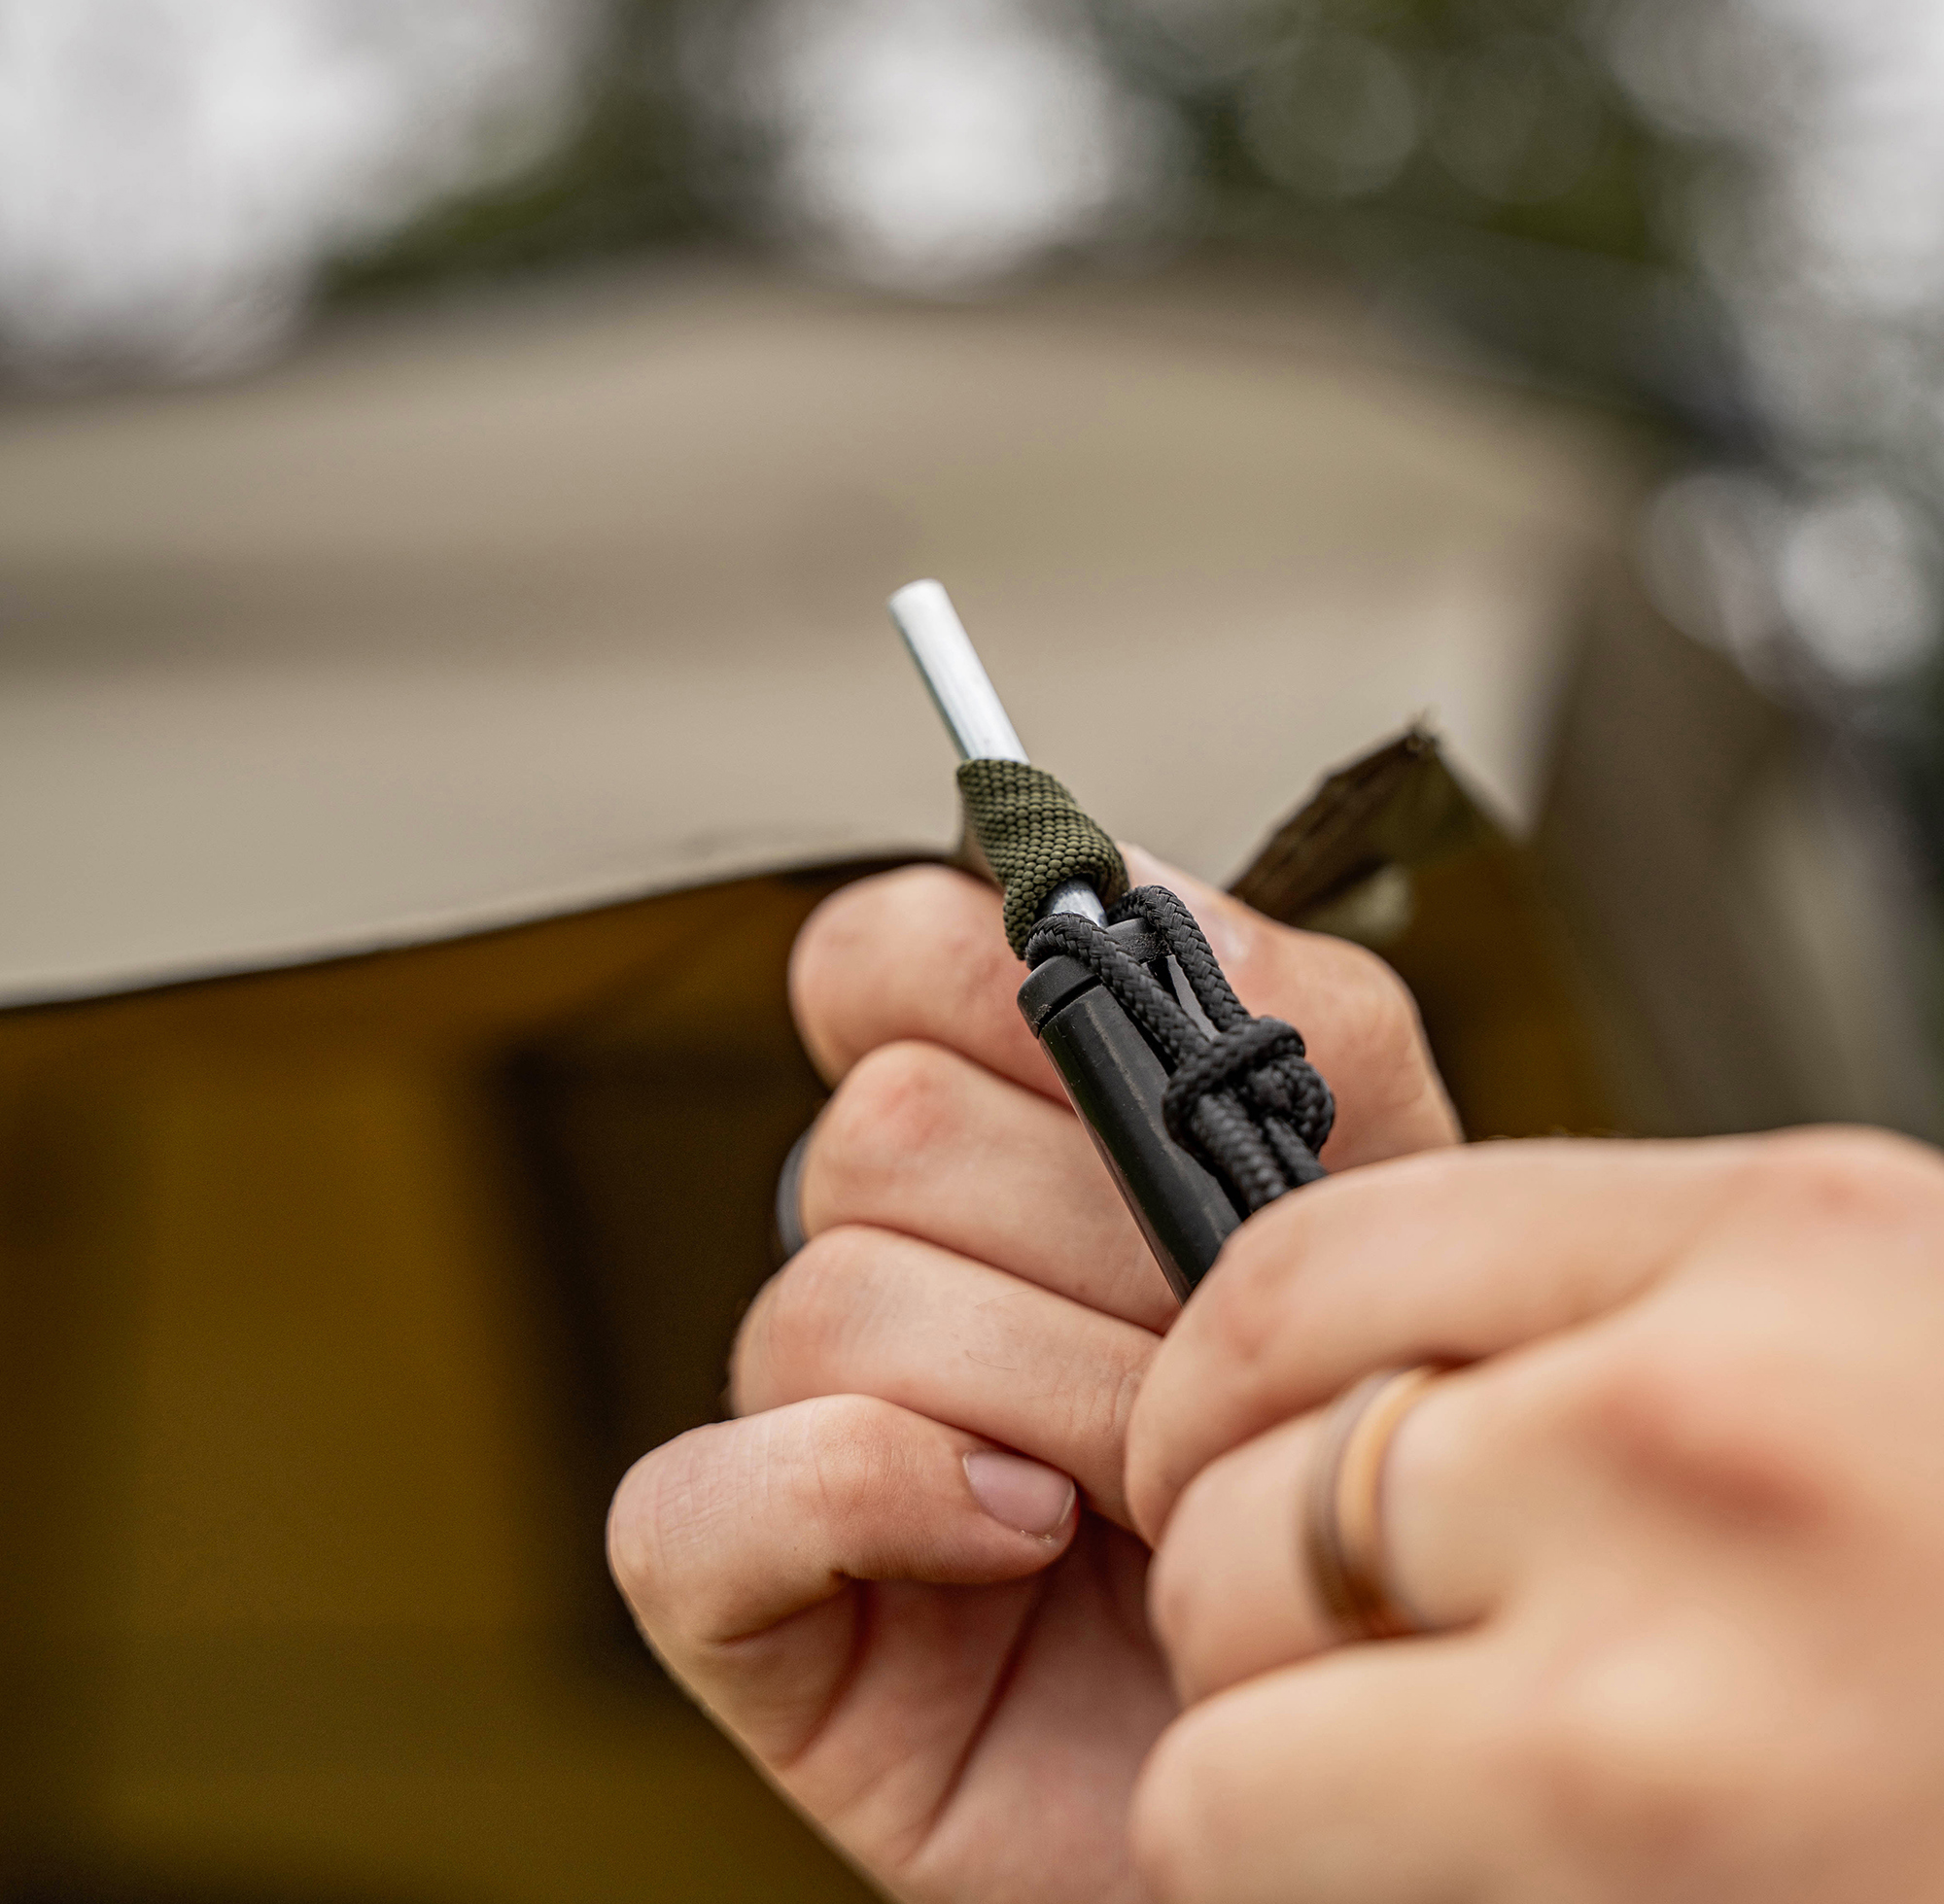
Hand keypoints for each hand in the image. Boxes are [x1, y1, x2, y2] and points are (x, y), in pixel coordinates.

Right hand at [608, 850, 1457, 1903]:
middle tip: (1217, 1351)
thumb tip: (1104, 889)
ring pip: (834, 1306)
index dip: (985, 977)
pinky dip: (872, 1499)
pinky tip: (1018, 1541)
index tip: (1122, 1066)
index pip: (886, 954)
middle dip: (1100, 1252)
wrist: (1380, 1720)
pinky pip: (706, 1496)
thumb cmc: (1359, 1458)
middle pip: (886, 1131)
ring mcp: (806, 1418)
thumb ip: (1275, 1015)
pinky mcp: (755, 1596)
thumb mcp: (1375, 1192)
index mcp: (1005, 1136)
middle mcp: (890, 1251)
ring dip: (1056, 1400)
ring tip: (1172, 1485)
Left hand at [1126, 1128, 1943, 1903]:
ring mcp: (1664, 1740)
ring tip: (1412, 1786)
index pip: (1303, 1263)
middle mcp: (1707, 1456)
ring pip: (1224, 1746)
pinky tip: (1468, 1874)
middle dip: (1237, 1586)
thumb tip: (1317, 1360)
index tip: (1214, 1435)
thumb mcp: (1877, 1329)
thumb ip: (1608, 1312)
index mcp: (1779, 1247)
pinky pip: (1289, 1901)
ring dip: (1268, 1776)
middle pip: (1232, 1503)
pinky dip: (1323, 1898)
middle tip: (1340, 1641)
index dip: (1212, 1370)